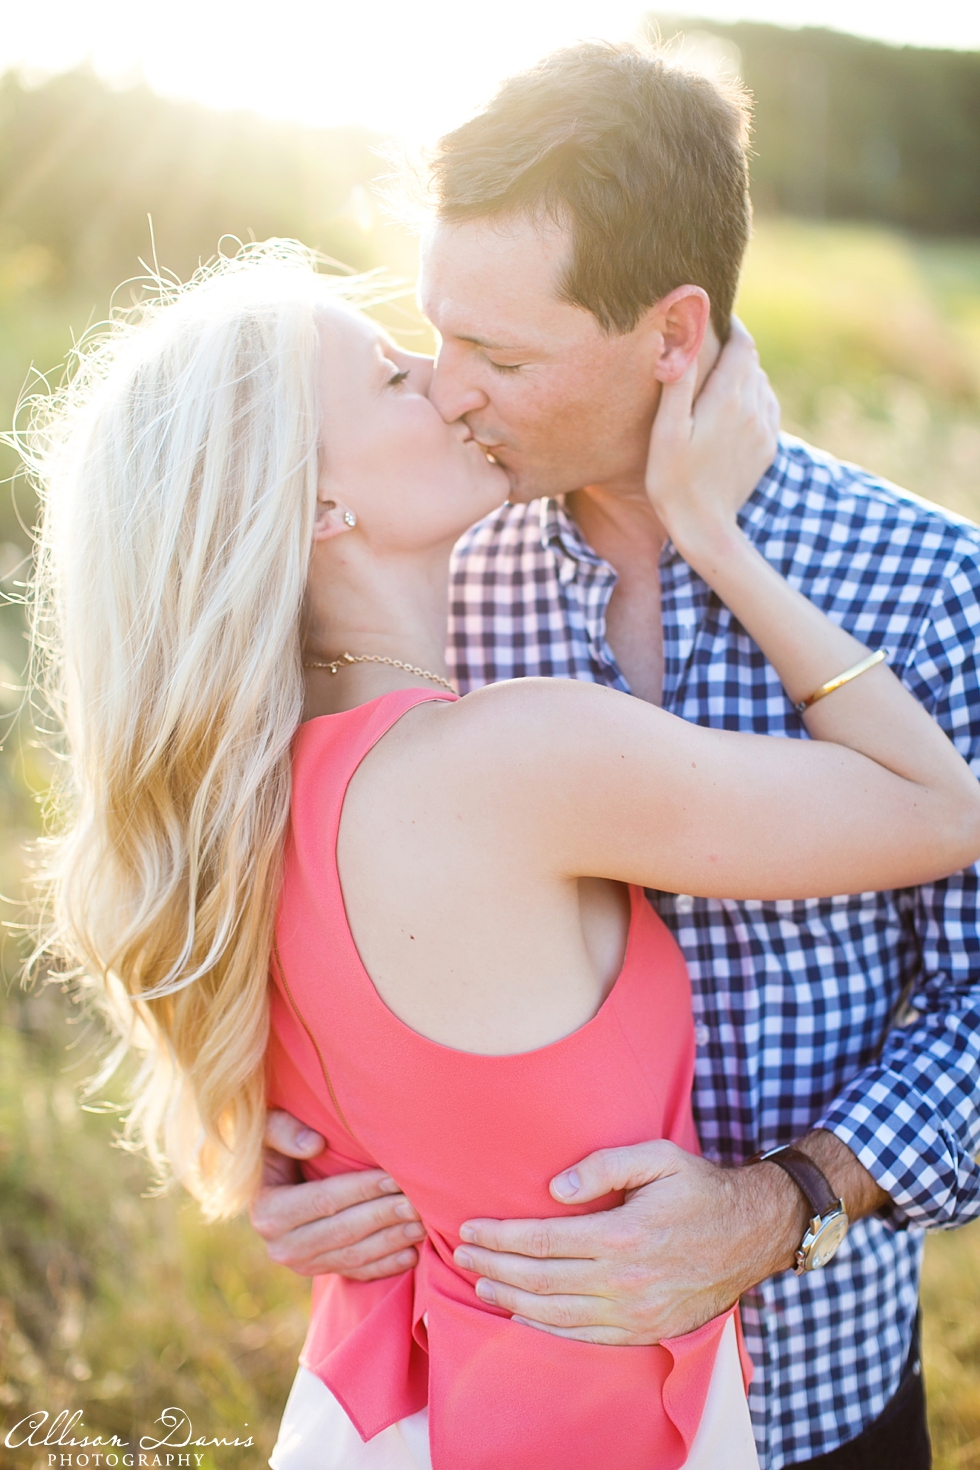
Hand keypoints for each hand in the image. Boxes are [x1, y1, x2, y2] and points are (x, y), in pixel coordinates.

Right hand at [249, 1110, 422, 1279]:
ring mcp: (302, 1264)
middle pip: (344, 1231)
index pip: (324, 1200)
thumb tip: (314, 1144)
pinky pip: (356, 1272)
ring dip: (391, 1241)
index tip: (394, 1177)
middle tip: (418, 1203)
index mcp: (268, 1210)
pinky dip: (385, 1266)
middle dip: (384, 1216)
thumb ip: (283, 1130)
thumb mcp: (266, 1130)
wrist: (268, 1184)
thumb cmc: (274, 1147)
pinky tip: (412, 1254)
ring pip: (354, 1255)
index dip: (361, 1189)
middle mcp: (282, 1245)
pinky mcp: (320, 1272)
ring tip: (422, 1225)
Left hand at [453, 1139, 809, 1343]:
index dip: (500, 1236)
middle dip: (494, 1266)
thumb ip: (603, 1166)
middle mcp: (625, 1280)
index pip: (543, 1240)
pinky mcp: (645, 1330)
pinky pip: (584, 1337)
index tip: (470, 1228)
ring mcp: (635, 1312)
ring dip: (511, 1300)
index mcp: (624, 1235)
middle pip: (540, 1280)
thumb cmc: (699, 1188)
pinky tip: (521, 1316)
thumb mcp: (657, 1157)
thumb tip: (553, 1189)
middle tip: (461, 1253)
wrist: (752, 1234)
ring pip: (556, 1315)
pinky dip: (545, 1330)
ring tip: (480, 1283)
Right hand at [646, 319, 779, 558]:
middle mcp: (754, 408)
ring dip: (743, 373)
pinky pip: (766, 408)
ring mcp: (764, 429)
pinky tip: (732, 408)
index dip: (731, 326)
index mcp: (728, 398)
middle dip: (733, 348)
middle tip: (707, 346)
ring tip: (717, 378)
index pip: (743, 344)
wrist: (706, 529)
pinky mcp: (767, 448)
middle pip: (752, 361)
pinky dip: (752, 397)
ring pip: (761, 383)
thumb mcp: (666, 431)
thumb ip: (678, 381)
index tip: (714, 319)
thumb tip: (683, 334)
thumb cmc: (674, 481)